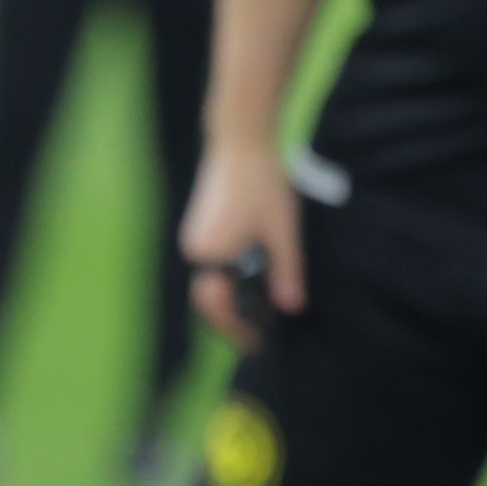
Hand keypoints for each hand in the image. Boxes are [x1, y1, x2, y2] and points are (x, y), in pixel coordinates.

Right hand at [180, 140, 302, 348]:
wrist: (242, 140)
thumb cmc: (264, 183)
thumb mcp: (283, 232)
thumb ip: (287, 273)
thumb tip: (291, 309)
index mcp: (211, 254)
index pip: (218, 306)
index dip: (237, 329)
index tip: (256, 345)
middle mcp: (195, 249)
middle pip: (211, 298)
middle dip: (234, 318)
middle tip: (258, 336)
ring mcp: (195, 237)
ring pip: (213, 279)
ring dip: (233, 297)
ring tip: (260, 313)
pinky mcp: (201, 226)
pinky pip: (215, 262)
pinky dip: (231, 277)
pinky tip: (253, 281)